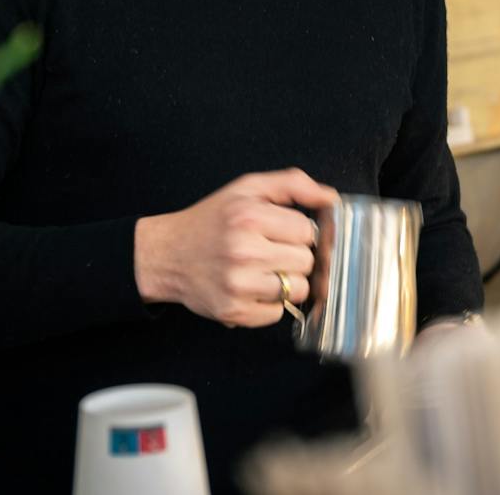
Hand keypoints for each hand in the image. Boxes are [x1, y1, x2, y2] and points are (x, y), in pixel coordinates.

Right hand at [133, 169, 336, 327]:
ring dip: (287, 281)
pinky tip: (252, 287)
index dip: (298, 231)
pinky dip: (271, 303)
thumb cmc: (212, 220)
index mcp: (250, 217)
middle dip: (294, 255)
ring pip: (298, 290)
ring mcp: (239, 285)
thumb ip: (292, 184)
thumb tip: (331, 198)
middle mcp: (244, 251)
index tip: (282, 231)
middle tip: (271, 250)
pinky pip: (278, 313)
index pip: (307, 230)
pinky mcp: (234, 312)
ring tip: (263, 269)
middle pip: (307, 261)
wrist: (168, 255)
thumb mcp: (247, 189)